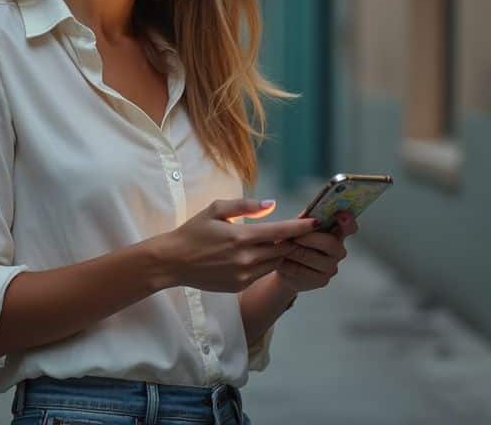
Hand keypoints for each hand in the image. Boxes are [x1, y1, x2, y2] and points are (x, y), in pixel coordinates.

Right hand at [154, 199, 323, 292]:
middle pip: (283, 249)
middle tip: (304, 230)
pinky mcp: (239, 285)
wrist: (173, 262)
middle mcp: (246, 258)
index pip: (281, 231)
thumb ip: (245, 206)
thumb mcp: (216, 210)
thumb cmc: (193, 232)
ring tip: (287, 241)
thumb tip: (271, 205)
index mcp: (241, 237)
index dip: (302, 227)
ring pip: (275, 262)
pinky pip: (262, 273)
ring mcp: (243, 275)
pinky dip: (267, 263)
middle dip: (295, 239)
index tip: (317, 222)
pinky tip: (263, 254)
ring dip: (282, 252)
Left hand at [275, 211, 357, 292]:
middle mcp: (338, 251)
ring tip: (281, 247)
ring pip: (313, 258)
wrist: (285, 266)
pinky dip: (288, 265)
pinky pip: (303, 272)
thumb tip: (306, 216)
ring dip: (294, 252)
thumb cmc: (295, 241)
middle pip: (330, 243)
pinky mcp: (321, 281)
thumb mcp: (299, 227)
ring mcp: (332, 267)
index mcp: (336, 233)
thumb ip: (305, 219)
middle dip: (308, 238)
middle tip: (292, 237)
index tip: (342, 216)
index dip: (348, 222)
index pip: (349, 227)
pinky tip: (281, 261)